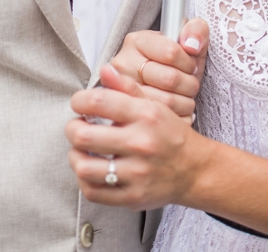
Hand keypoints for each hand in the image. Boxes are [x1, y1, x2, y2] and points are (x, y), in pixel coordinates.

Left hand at [66, 65, 267, 238]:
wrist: (195, 170)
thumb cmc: (171, 134)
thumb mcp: (155, 105)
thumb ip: (127, 87)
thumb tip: (104, 70)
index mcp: (145, 115)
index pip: (99, 101)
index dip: (79, 100)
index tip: (78, 103)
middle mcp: (140, 143)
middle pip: (84, 135)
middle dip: (72, 128)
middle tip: (75, 126)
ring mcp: (136, 173)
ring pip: (85, 167)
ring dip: (75, 156)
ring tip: (79, 150)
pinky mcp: (132, 197)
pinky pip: (94, 192)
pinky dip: (84, 181)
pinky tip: (89, 169)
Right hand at [109, 17, 208, 120]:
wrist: (162, 86)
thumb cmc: (175, 64)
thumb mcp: (188, 42)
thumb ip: (196, 31)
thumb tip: (191, 45)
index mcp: (137, 41)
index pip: (171, 52)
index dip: (188, 62)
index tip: (190, 65)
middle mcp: (123, 64)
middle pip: (170, 79)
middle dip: (189, 84)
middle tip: (190, 84)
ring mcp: (122, 91)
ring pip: (166, 102)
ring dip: (186, 103)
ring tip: (184, 97)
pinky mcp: (128, 114)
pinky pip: (162, 121)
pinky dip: (179, 118)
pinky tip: (178, 111)